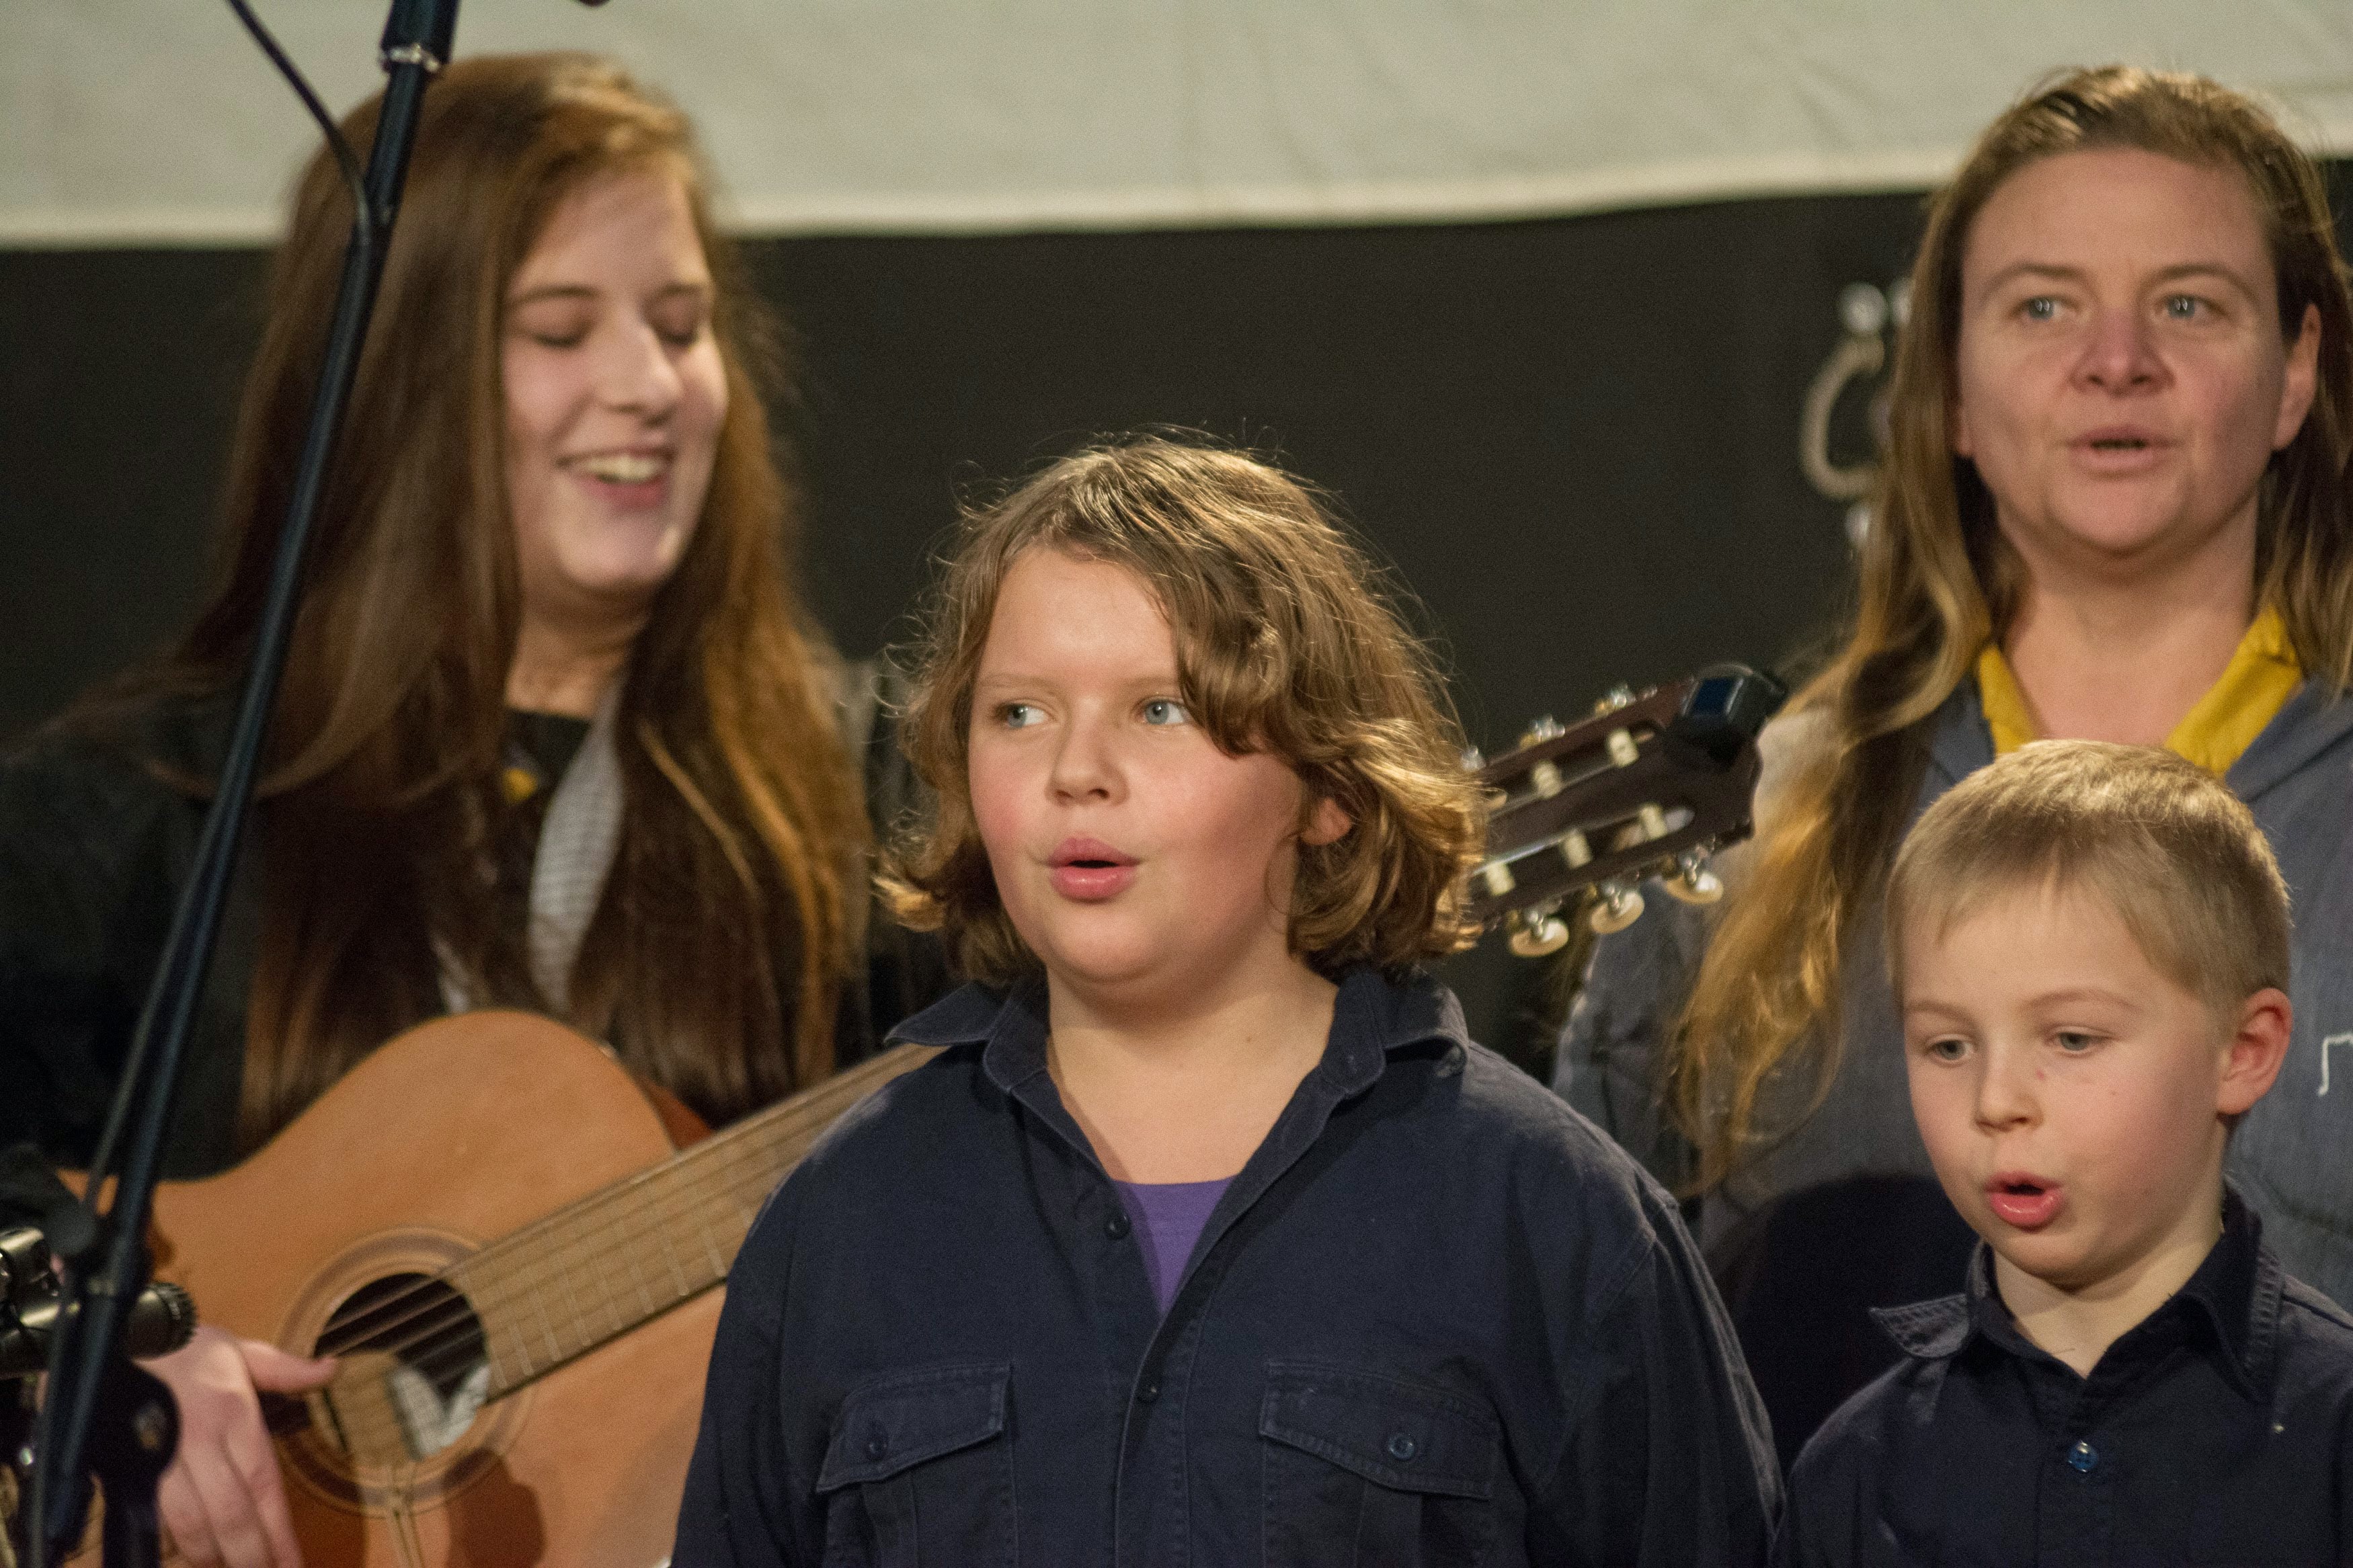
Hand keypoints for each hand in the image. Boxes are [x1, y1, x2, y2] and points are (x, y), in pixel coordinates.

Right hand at [143, 1325, 334, 1566]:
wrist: (113, 1335)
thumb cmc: (182, 1346)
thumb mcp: (239, 1349)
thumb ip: (285, 1369)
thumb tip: (333, 1369)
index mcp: (233, 1414)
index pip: (263, 1484)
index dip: (278, 1531)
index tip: (294, 1564)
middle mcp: (199, 1442)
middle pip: (230, 1514)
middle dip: (250, 1556)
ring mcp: (161, 1459)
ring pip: (189, 1523)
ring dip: (212, 1554)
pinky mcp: (129, 1468)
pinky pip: (155, 1515)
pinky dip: (174, 1539)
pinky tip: (191, 1553)